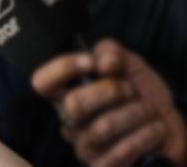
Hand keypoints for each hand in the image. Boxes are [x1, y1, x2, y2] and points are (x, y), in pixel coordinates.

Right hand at [32, 39, 186, 166]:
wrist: (165, 125)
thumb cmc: (141, 96)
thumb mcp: (129, 65)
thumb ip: (112, 53)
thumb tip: (103, 59)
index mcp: (68, 92)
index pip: (42, 82)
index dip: (62, 69)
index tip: (91, 62)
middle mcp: (70, 119)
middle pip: (73, 105)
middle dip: (109, 92)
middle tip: (130, 90)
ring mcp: (84, 144)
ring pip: (101, 128)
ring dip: (133, 114)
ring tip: (148, 110)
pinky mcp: (102, 165)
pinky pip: (118, 152)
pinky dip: (144, 136)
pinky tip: (154, 129)